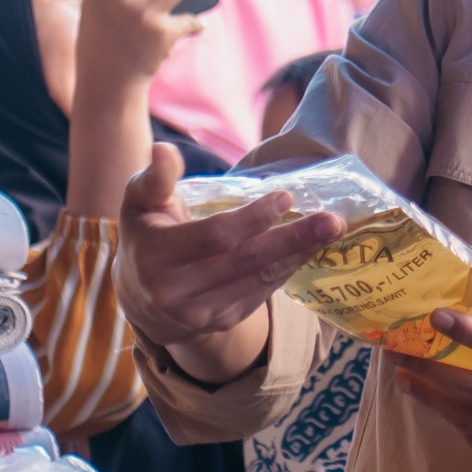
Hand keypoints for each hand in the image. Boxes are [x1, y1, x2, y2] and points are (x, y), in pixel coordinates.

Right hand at [114, 144, 341, 385]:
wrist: (142, 298)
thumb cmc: (146, 236)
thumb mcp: (140, 203)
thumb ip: (155, 178)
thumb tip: (164, 150)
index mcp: (155, 256)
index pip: (215, 237)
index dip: (253, 218)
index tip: (285, 197)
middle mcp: (176, 292)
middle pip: (246, 262)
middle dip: (292, 239)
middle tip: (332, 221)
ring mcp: (201, 312)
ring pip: (260, 280)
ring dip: (299, 253)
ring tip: (331, 231)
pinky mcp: (222, 322)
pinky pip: (262, 293)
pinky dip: (287, 268)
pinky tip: (308, 248)